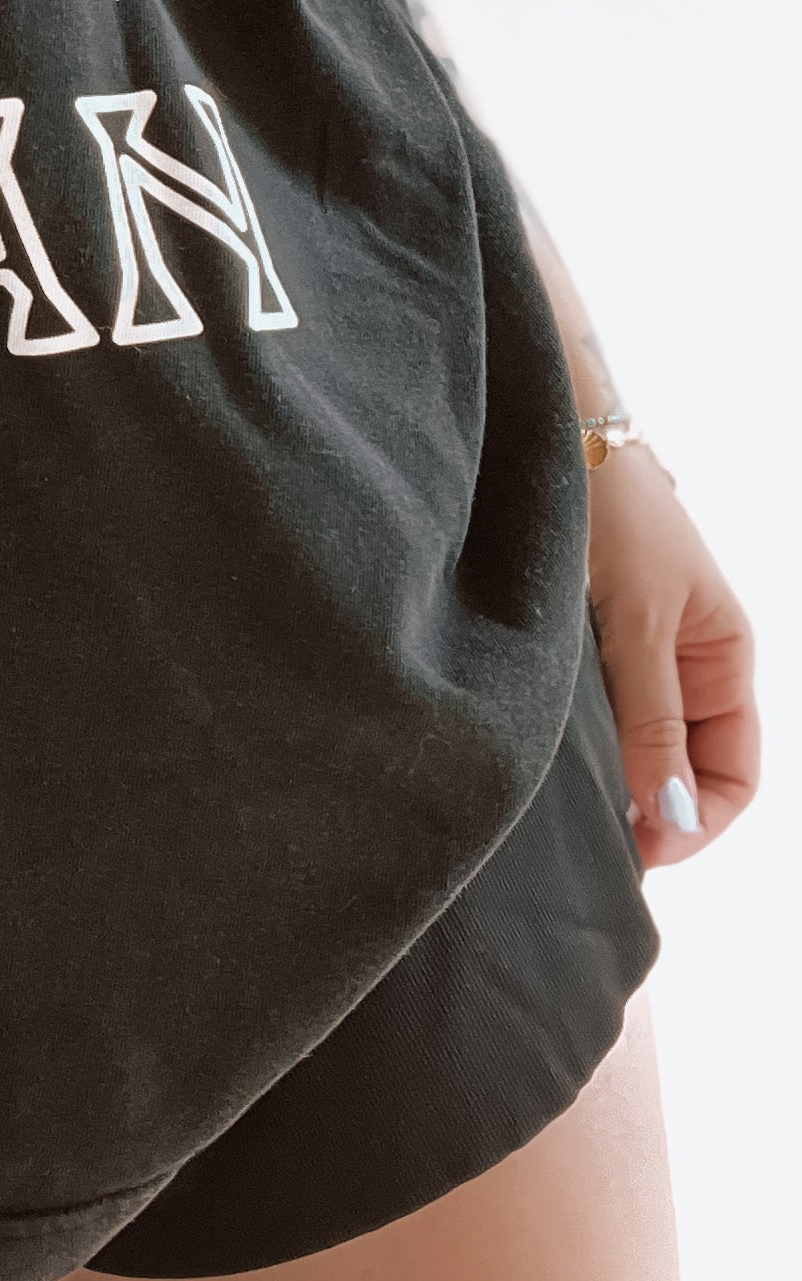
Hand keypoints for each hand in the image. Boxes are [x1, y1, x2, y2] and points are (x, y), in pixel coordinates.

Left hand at [587, 445, 758, 868]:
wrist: (553, 432)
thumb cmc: (614, 512)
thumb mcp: (639, 622)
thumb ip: (653, 718)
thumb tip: (667, 812)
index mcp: (724, 658)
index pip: (734, 774)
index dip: (697, 821)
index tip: (642, 848)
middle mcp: (687, 663)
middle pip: (685, 770)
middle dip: (651, 811)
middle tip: (594, 842)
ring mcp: (637, 652)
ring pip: (637, 745)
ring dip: (613, 780)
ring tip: (568, 811)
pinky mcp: (586, 639)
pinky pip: (598, 711)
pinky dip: (580, 744)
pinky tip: (547, 761)